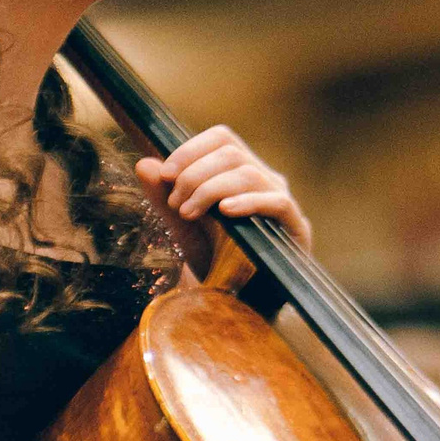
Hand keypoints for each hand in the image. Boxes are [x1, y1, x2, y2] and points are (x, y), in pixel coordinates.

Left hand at [134, 125, 311, 272]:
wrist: (242, 301)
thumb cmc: (216, 260)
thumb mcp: (184, 228)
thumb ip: (164, 198)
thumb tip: (143, 165)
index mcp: (241, 171)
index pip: (222, 139)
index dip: (191, 150)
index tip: (165, 174)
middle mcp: (264, 179)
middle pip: (232, 152)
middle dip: (194, 174)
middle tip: (174, 203)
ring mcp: (281, 201)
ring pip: (248, 173)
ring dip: (210, 189)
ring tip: (188, 213)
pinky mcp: (296, 226)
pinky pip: (277, 203)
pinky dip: (248, 202)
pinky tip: (225, 212)